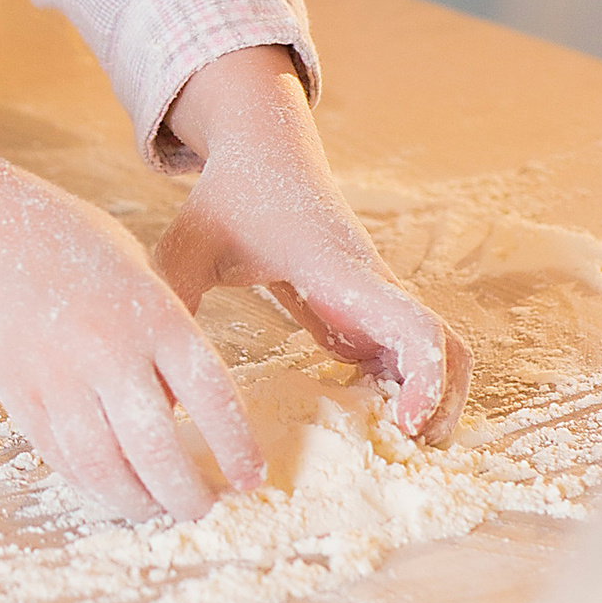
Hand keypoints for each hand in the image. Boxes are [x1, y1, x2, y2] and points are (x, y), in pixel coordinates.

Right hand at [0, 124, 256, 522]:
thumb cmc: (70, 241)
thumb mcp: (139, 271)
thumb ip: (162, 336)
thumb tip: (182, 409)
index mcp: (153, 314)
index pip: (211, 396)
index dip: (236, 446)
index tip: (250, 478)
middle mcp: (110, 351)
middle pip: (159, 448)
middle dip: (188, 493)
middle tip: (203, 508)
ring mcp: (60, 379)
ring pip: (107, 468)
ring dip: (139, 503)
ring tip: (159, 510)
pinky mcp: (22, 397)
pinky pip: (64, 459)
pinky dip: (93, 486)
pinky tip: (113, 492)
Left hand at [152, 48, 470, 442]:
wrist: (265, 150)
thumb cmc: (227, 197)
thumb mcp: (187, 246)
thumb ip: (170, 301)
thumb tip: (151, 382)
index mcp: (341, 273)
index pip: (414, 327)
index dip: (425, 381)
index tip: (402, 425)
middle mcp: (372, 288)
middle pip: (449, 351)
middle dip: (443, 407)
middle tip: (406, 452)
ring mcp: (374, 299)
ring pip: (436, 354)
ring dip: (428, 401)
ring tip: (388, 446)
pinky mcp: (365, 308)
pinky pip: (402, 355)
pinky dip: (398, 390)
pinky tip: (360, 421)